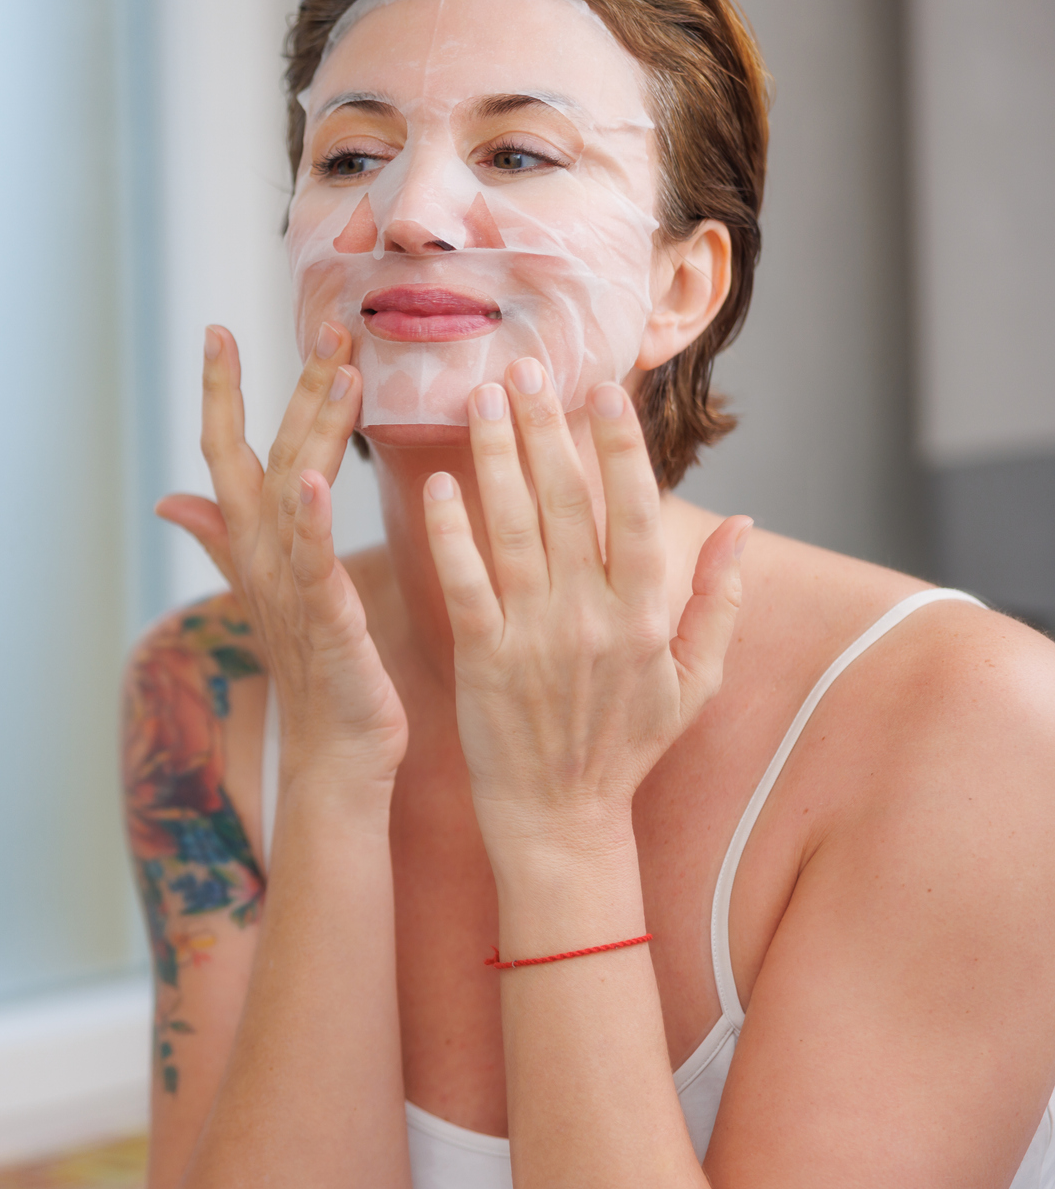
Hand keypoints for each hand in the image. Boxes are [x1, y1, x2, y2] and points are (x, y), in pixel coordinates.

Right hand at [156, 323, 406, 781]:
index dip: (220, 391)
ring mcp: (287, 586)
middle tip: (330, 327)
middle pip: (270, 456)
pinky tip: (315, 482)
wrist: (337, 749)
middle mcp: (263, 556)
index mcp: (256, 543)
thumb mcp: (267, 590)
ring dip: (314, 431)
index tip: (217, 330)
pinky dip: (309, 523)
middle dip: (296, 389)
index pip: (226, 452)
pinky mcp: (323, 619)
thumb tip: (168, 501)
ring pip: (295, 492)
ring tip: (340, 374)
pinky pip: (311, 563)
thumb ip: (220, 540)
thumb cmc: (315, 669)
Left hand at [421, 362, 747, 855]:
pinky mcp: (484, 658)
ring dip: (497, 458)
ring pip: (517, 528)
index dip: (617, 445)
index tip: (599, 390)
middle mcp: (595, 618)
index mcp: (648, 616)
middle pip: (570, 502)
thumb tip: (748, 527)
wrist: (562, 819)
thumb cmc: (626, 746)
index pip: (636, 510)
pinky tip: (440, 485)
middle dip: (546, 429)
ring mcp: (538, 637)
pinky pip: (467, 582)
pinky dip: (453, 532)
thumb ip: (721, 601)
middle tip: (524, 368)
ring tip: (480, 400)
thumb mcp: (694, 681)